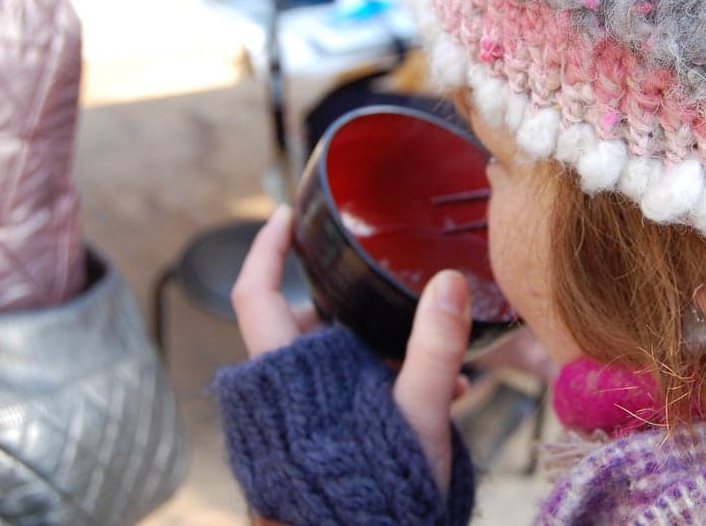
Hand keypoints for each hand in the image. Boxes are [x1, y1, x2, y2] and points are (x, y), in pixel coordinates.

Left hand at [232, 205, 471, 495]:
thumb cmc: (378, 492)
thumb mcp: (415, 413)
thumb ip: (432, 347)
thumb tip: (447, 283)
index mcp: (285, 379)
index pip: (257, 294)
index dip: (266, 248)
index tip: (286, 214)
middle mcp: (276, 397)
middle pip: (305, 328)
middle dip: (357, 313)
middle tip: (400, 308)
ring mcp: (287, 423)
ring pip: (329, 365)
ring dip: (377, 357)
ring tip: (438, 371)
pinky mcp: (305, 445)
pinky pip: (337, 398)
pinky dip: (376, 389)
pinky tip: (432, 401)